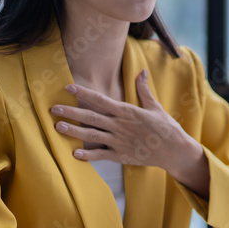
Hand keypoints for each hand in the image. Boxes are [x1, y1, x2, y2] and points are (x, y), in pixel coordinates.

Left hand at [51, 70, 209, 195]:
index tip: (69, 87)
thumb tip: (141, 71)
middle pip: (92, 117)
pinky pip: (102, 155)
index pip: (101, 100)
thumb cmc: (166, 128)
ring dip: (74, 132)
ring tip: (58, 128)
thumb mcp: (155, 107)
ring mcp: (120, 142)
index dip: (84, 93)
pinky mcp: (122, 156)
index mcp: (128, 112)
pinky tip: (75, 154)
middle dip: (71, 112)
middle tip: (54, 109)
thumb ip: (144, 90)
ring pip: (92, 136)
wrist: (175, 151)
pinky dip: (88, 155)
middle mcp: (121, 126)